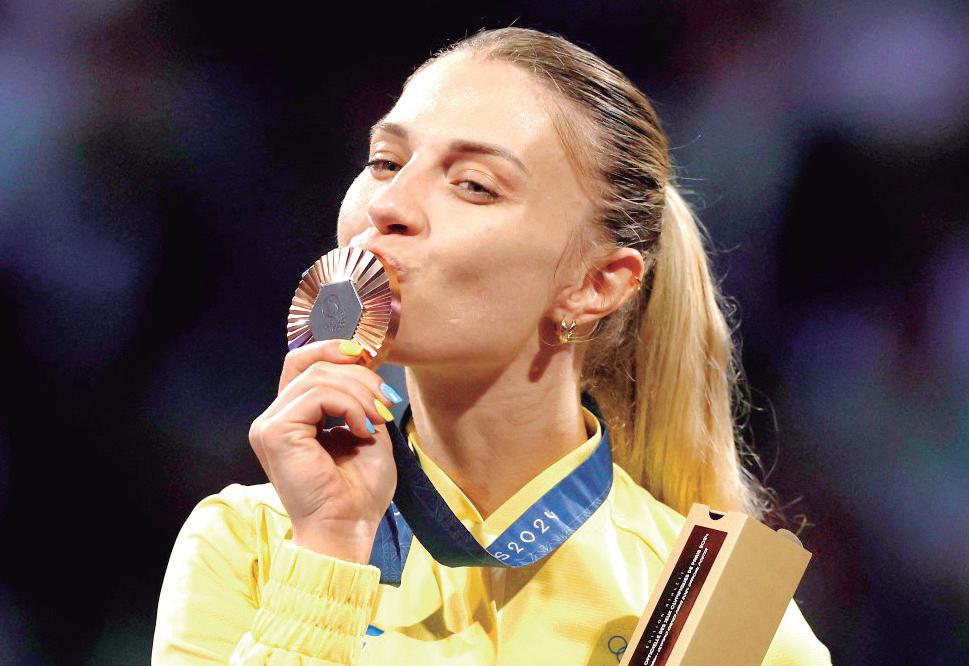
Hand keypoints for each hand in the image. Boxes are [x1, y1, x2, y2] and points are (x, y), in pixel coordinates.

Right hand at [248, 340, 398, 562]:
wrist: (348, 529)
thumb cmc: (358, 492)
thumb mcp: (366, 431)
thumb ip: (358, 397)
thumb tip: (361, 362)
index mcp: (291, 418)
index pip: (303, 363)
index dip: (335, 351)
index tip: (370, 360)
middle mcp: (273, 418)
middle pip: (313, 364)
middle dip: (358, 375)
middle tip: (386, 402)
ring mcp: (269, 425)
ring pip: (318, 377)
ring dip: (360, 393)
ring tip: (378, 420)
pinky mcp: (275, 432)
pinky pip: (317, 395)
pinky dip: (349, 406)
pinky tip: (362, 429)